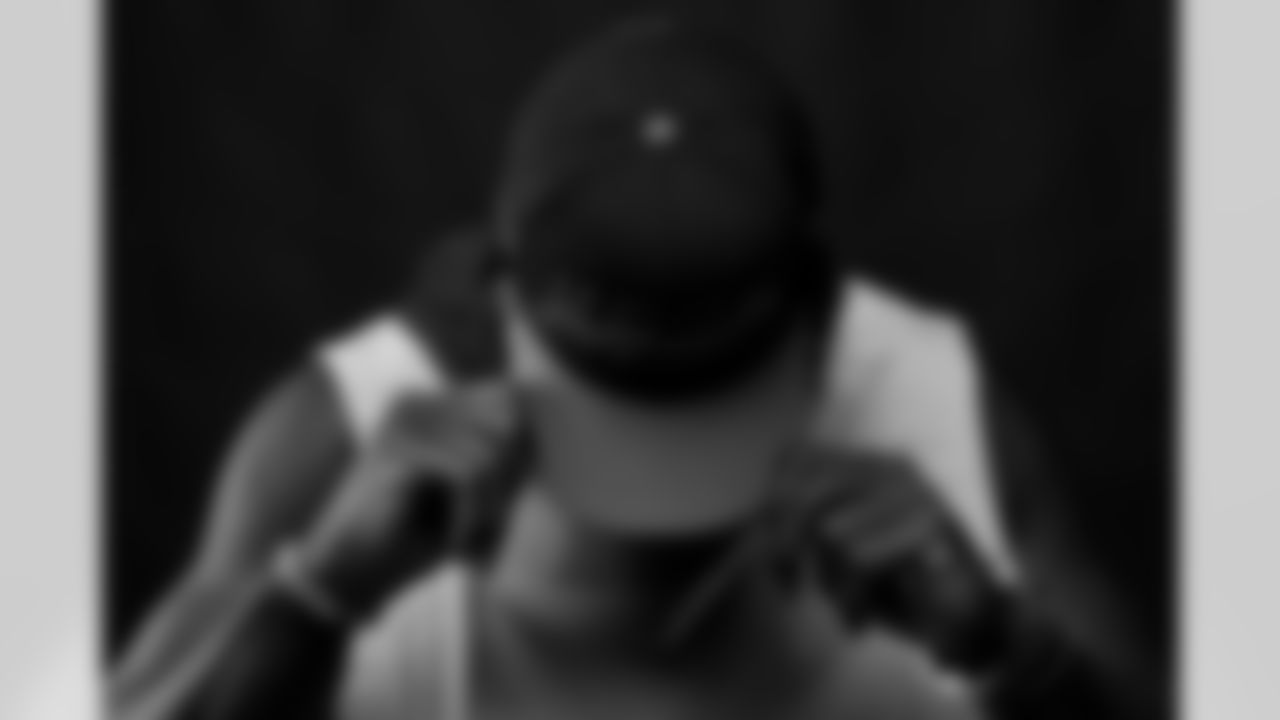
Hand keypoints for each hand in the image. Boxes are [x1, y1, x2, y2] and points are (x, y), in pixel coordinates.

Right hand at [294, 382, 529, 621]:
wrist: (351, 573)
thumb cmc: (419, 535)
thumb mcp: (474, 492)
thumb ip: (505, 457)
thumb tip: (540, 436)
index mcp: (433, 402)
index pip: (512, 404)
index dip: (519, 458)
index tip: (496, 503)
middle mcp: (419, 400)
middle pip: (509, 427)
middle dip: (506, 484)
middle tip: (478, 523)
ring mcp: (406, 422)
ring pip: (494, 454)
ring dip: (489, 507)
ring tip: (462, 533)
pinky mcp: (400, 451)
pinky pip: (471, 477)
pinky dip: (472, 516)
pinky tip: (451, 539)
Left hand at [779, 447, 1016, 673]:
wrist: (972, 628)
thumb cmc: (898, 591)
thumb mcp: (839, 554)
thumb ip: (802, 531)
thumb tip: (757, 532)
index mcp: (867, 465)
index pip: (794, 459)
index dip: (769, 510)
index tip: (775, 561)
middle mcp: (890, 468)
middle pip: (802, 492)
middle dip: (783, 546)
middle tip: (791, 589)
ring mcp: (913, 494)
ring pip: (828, 533)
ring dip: (829, 585)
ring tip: (849, 607)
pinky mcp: (929, 525)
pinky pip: (858, 560)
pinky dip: (850, 599)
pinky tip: (861, 619)